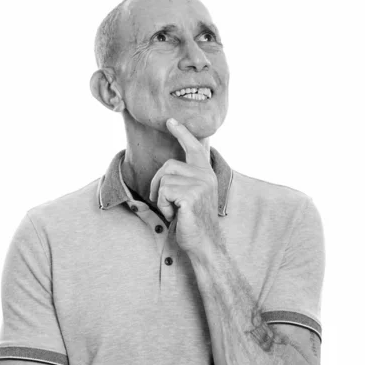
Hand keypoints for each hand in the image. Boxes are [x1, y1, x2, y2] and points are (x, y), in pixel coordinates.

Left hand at [149, 118, 220, 256]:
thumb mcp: (191, 195)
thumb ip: (185, 179)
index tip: (171, 121)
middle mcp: (205, 175)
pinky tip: (176, 216)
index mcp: (206, 173)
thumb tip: (165, 170)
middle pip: (168, 166)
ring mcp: (199, 185)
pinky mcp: (191, 196)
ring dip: (162, 199)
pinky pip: (164, 193)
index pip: (194, 147)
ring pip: (163, 180)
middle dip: (158, 185)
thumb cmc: (194, 221)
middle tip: (167, 203)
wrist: (204, 243)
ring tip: (175, 211)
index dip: (181, 133)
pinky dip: (164, 207)